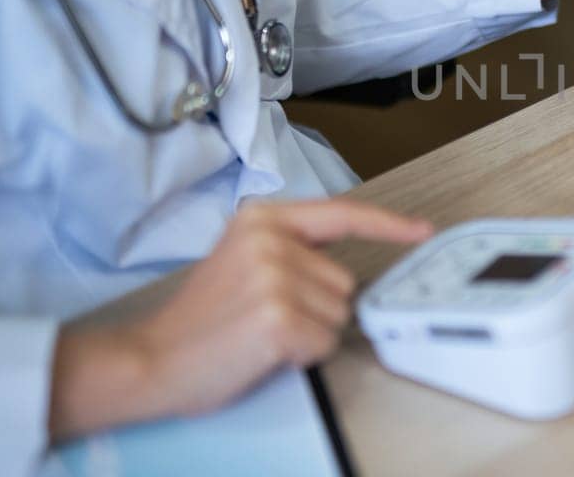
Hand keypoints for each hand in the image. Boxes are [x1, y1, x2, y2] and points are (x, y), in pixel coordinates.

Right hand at [49, 199, 432, 439]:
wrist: (152, 359)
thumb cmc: (198, 321)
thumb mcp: (241, 260)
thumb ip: (290, 249)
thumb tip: (341, 266)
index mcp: (262, 218)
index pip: (342, 213)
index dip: (388, 225)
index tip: (421, 230)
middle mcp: (271, 239)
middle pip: (344, 281)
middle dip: (317, 307)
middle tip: (264, 317)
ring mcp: (276, 277)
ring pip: (338, 315)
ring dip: (309, 333)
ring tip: (260, 333)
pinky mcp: (279, 317)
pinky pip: (324, 343)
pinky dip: (301, 356)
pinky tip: (262, 350)